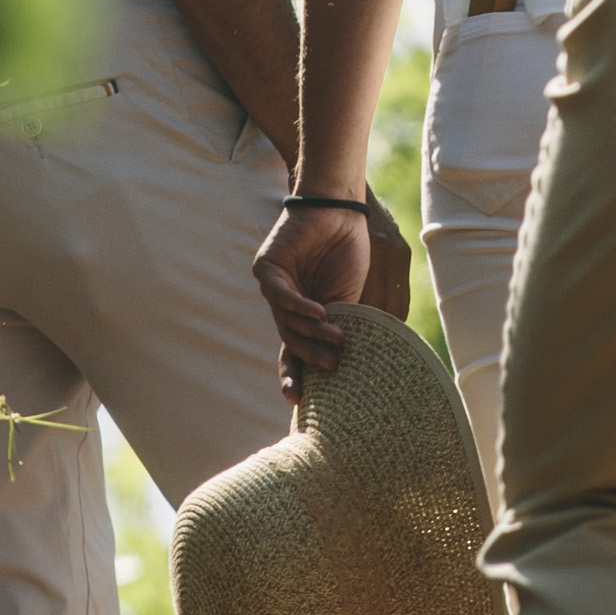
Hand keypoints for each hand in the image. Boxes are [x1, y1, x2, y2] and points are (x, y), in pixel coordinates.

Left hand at [252, 199, 408, 390]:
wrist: (340, 212)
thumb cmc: (347, 252)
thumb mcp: (348, 299)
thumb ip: (341, 327)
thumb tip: (348, 366)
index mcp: (303, 316)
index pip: (294, 352)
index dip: (295, 376)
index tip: (300, 402)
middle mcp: (284, 305)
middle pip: (289, 341)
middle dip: (307, 360)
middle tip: (329, 370)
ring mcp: (274, 288)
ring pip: (286, 321)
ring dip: (312, 332)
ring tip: (337, 337)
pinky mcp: (267, 268)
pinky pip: (279, 295)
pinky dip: (299, 307)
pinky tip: (320, 312)